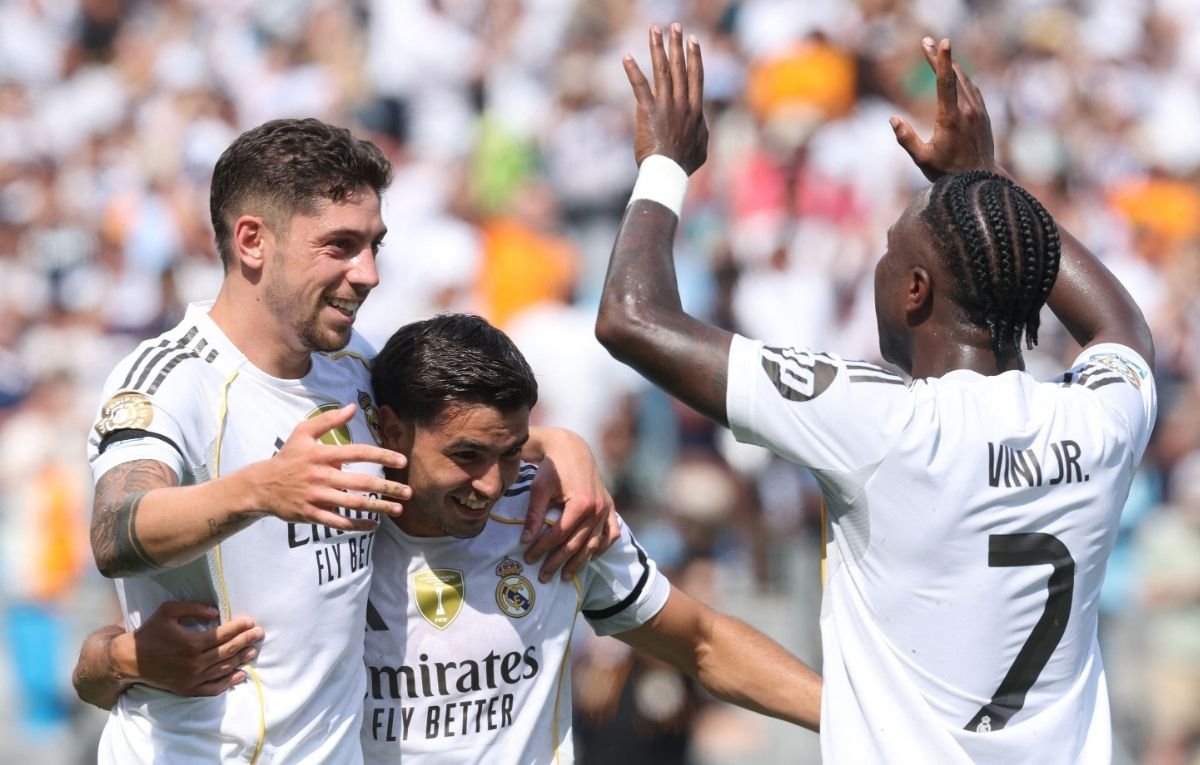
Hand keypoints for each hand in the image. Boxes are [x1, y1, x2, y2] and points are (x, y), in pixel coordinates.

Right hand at [115, 601, 263, 695]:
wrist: (130, 660)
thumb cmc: (150, 632)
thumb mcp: (168, 611)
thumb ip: (192, 608)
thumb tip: (215, 611)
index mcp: (190, 643)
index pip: (222, 635)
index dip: (238, 628)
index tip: (250, 622)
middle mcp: (193, 662)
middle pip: (226, 651)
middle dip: (245, 641)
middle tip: (260, 634)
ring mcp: (191, 678)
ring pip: (222, 668)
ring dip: (240, 660)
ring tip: (253, 651)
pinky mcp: (188, 689)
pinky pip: (212, 688)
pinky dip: (228, 682)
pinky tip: (240, 675)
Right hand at [246, 404, 410, 530]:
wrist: (262, 486)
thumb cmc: (288, 457)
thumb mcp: (303, 432)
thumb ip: (328, 419)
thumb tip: (353, 408)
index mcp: (322, 454)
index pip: (358, 453)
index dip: (381, 456)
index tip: (401, 461)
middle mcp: (322, 476)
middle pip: (361, 482)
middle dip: (387, 488)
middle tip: (408, 492)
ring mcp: (317, 497)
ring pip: (353, 504)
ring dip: (378, 508)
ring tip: (398, 509)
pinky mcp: (312, 514)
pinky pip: (339, 522)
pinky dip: (358, 525)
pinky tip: (374, 525)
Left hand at [521, 429, 619, 581]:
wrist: (571, 447)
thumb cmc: (552, 467)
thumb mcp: (539, 489)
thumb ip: (534, 515)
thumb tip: (524, 540)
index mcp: (581, 503)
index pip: (559, 535)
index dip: (542, 549)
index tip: (528, 558)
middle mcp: (597, 509)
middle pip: (576, 544)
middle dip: (558, 562)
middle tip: (543, 576)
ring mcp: (606, 508)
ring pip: (593, 543)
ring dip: (579, 562)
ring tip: (565, 576)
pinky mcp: (610, 506)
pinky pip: (611, 533)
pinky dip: (602, 547)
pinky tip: (591, 557)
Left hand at [624, 23, 707, 174]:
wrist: (668, 173)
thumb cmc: (682, 165)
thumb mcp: (700, 148)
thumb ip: (701, 132)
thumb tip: (701, 126)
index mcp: (695, 110)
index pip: (696, 77)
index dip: (694, 57)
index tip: (693, 41)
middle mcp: (683, 103)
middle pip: (680, 67)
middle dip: (677, 44)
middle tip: (675, 27)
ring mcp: (666, 106)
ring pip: (662, 70)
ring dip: (658, 48)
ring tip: (655, 30)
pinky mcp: (648, 111)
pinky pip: (640, 87)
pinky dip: (633, 71)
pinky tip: (627, 57)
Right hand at [890, 37, 995, 180]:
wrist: (982, 180)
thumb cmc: (949, 173)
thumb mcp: (922, 160)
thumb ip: (906, 139)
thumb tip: (893, 119)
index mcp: (950, 118)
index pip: (945, 82)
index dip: (942, 60)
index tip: (940, 42)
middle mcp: (967, 110)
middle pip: (954, 75)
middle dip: (941, 57)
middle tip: (927, 41)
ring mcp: (978, 111)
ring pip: (965, 80)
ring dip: (951, 65)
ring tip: (939, 54)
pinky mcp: (984, 115)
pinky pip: (973, 89)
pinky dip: (962, 79)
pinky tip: (956, 76)